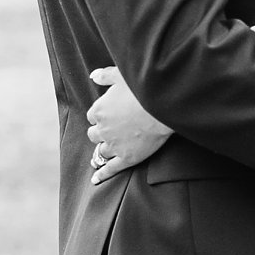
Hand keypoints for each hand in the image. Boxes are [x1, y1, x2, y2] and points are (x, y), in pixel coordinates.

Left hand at [88, 66, 172, 182]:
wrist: (161, 106)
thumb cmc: (142, 88)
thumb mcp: (120, 75)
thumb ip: (105, 75)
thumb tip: (93, 75)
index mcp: (99, 110)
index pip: (93, 116)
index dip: (101, 116)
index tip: (109, 115)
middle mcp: (103, 129)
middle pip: (94, 135)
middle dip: (100, 133)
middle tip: (109, 132)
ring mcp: (114, 145)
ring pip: (101, 151)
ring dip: (101, 151)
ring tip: (100, 156)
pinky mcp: (127, 158)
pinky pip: (110, 169)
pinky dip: (102, 175)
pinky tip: (96, 179)